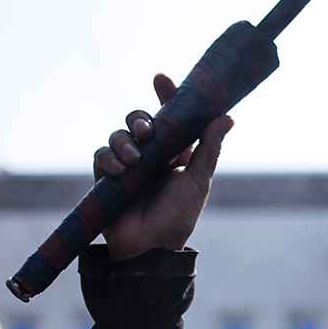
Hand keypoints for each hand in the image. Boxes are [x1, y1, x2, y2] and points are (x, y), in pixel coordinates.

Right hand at [99, 74, 233, 260]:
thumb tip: (227, 116)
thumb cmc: (178, 218)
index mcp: (175, 153)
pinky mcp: (106, 179)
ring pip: (118, 135)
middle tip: (147, 131)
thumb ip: (209, 149)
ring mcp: (127, 166)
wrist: (149, 250)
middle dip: (140, 119)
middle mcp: (150, 156)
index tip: (161, 78)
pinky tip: (120, 169)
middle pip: (138, 121)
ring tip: (135, 159)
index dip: (166, 96)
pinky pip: (100, 155)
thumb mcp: (198, 181)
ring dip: (124, 141)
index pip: (170, 117)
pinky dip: (108, 158)